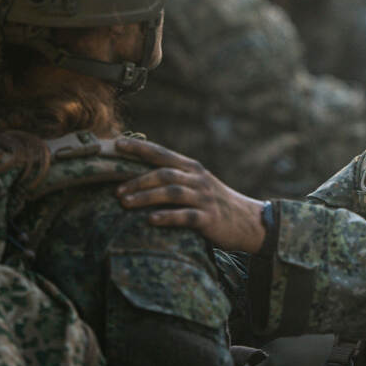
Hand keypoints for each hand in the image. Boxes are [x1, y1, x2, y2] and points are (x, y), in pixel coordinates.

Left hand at [115, 138, 267, 252]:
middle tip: (116, 190)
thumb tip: (139, 175)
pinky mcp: (209, 218)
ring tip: (125, 203)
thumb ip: (176, 177)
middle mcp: (198, 179)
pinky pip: (185, 216)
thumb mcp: (198, 184)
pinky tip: (151, 220)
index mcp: (192, 168)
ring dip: (146, 196)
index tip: (117, 143)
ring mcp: (204, 198)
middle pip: (164, 173)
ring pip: (172, 192)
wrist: (248, 221)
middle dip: (138, 180)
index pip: (162, 154)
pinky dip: (167, 216)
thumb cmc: (215, 203)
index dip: (140, 147)